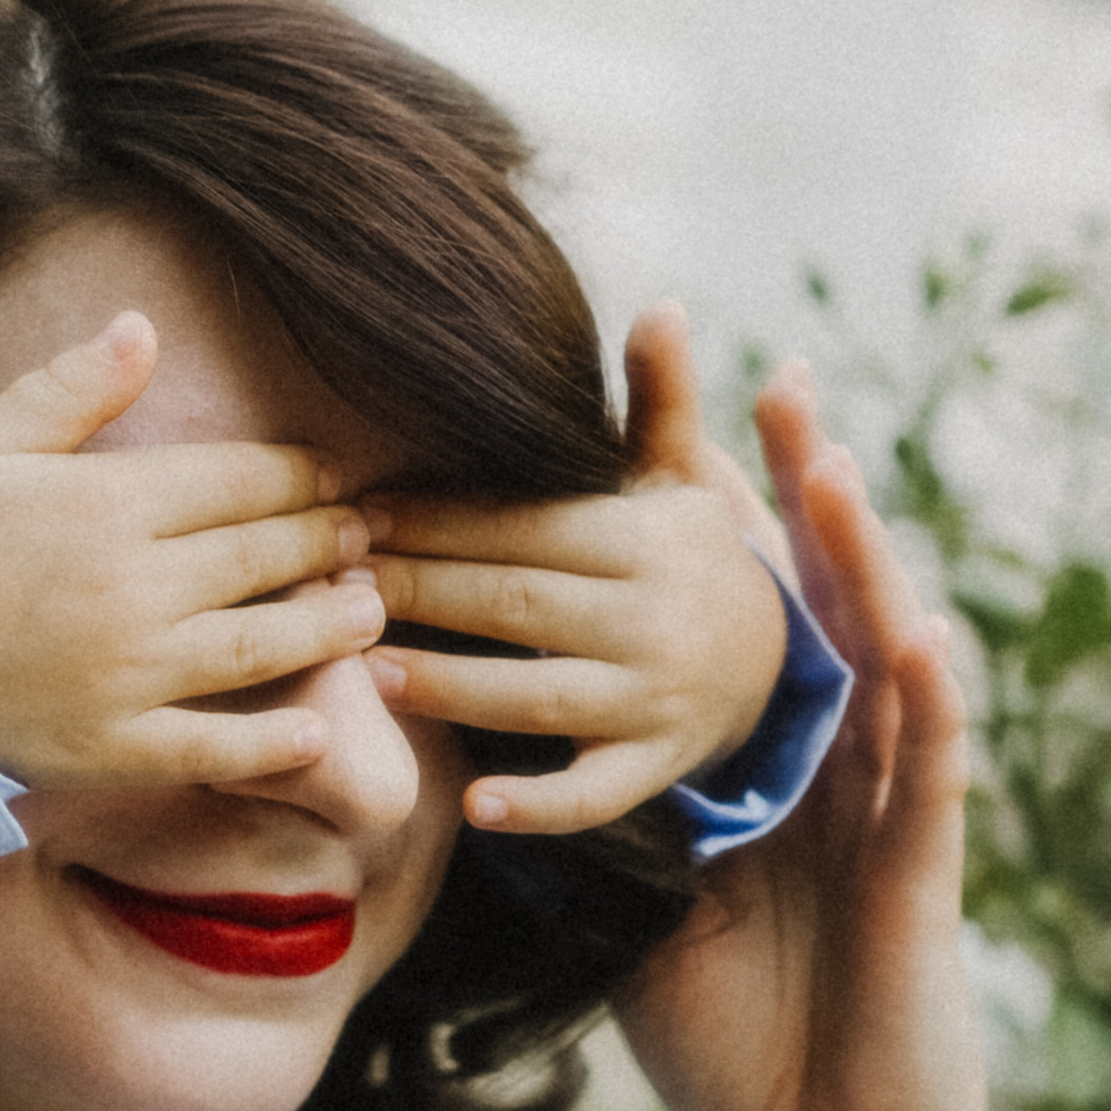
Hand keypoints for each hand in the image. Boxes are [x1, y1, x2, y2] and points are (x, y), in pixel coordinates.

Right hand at [0, 308, 386, 785]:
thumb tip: (143, 328)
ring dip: (327, 626)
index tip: (328, 476)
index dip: (298, 474)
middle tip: (364, 535)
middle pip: (264, 557)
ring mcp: (128, 674)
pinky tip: (315, 733)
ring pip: (260, 646)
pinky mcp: (110, 746)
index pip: (240, 481)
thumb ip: (73, 388)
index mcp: (109, 504)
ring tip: (369, 609)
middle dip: (325, 540)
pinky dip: (270, 745)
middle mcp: (134, 589)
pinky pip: (210, 748)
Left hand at [368, 304, 790, 833]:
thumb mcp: (684, 479)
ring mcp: (653, 701)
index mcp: (645, 543)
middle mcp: (651, 621)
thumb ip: (662, 399)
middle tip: (335, 583)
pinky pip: (594, 795)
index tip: (363, 510)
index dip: (441, 519)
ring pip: (539, 695)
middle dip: (422, 591)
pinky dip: (540, 805)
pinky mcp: (653, 768)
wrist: (775, 667)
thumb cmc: (691, 559)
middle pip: (517, 604)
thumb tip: (661, 304)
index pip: (528, 527)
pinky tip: (475, 806)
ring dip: (452, 685)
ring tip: (370, 668)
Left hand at [612, 422, 1012, 1110]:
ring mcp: (881, 810)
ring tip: (830, 470)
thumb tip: (484, 775)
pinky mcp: (921, 868)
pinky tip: (908, 632)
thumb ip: (593, 826)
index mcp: (761, 766)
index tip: (685, 433)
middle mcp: (828, 768)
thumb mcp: (641, 904)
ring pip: (879, 660)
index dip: (719, 535)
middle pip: (815, 612)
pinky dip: (920, 697)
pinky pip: (926, 770)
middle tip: (775, 391)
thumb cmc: (731, 1034)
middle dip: (792, 504)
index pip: (738, 628)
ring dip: (858, 567)